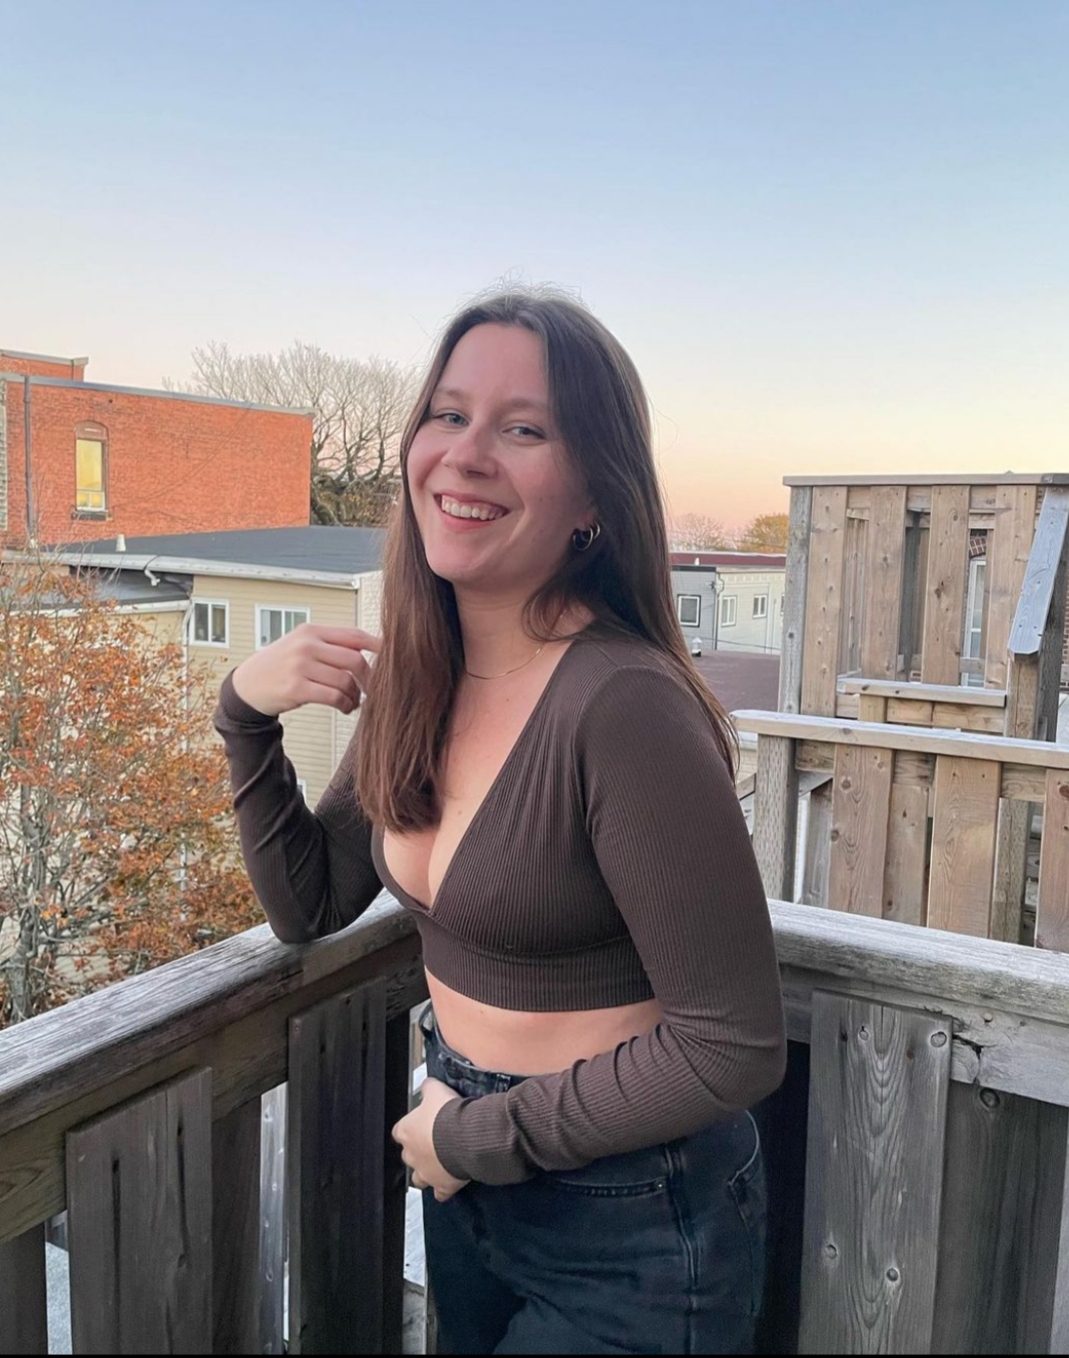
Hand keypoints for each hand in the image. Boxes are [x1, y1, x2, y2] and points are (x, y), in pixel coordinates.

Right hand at [231, 625, 380, 716]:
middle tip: (373, 690)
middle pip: (355, 660)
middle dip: (370, 678)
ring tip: (354, 702)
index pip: (354, 635)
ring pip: (346, 681)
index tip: (394, 659)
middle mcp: (306, 645)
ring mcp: (300, 666)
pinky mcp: (296, 688)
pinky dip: (346, 705)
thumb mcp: (301, 646)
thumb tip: (370, 651)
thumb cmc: (281, 666)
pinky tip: (345, 708)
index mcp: (312, 631)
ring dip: (356, 696)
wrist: (247, 685)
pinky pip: (334, 697)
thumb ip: (330, 645)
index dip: (378, 646)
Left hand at [392, 1078, 468, 1202]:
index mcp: (407, 1131)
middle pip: (408, 1155)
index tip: (420, 1125)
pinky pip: (440, 1193)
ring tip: (438, 1165)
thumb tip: (426, 1085)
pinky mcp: (443, 1185)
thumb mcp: (436, 1091)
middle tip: (433, 1143)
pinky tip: (450, 1184)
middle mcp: (412, 1155)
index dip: (410, 1129)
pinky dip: (444, 1190)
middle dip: (418, 1151)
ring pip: (419, 1178)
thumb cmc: (447, 1114)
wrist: (464, 1136)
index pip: (400, 1132)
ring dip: (427, 1172)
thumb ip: (428, 1088)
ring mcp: (426, 1173)